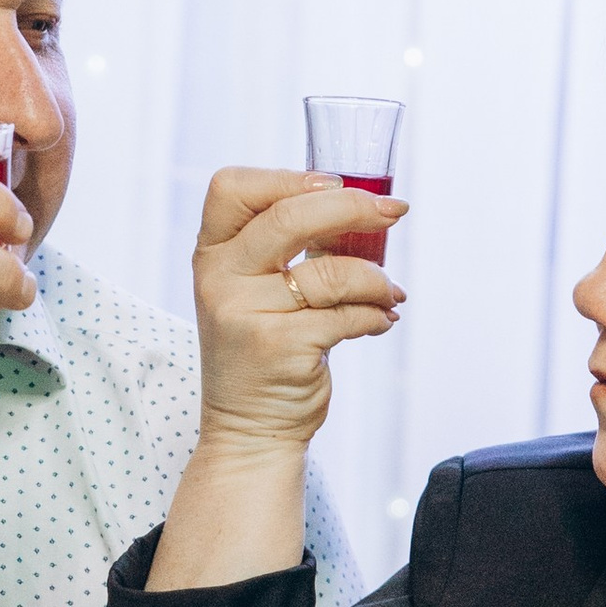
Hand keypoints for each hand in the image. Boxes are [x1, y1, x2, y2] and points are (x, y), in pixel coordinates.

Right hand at [187, 167, 405, 455]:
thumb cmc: (265, 348)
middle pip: (289, 217)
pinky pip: (346, 315)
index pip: (232, 187)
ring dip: (376, 278)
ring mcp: (245, 315)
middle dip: (353, 207)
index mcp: (212, 254)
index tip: (334, 185)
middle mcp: (220, 279)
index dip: (288, 177)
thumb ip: (286, 246)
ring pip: (330, 271)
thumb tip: (360, 203)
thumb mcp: (253, 290)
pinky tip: (380, 319)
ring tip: (390, 291)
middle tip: (393, 212)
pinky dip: (375, 314)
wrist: (250, 429)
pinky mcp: (279, 348)